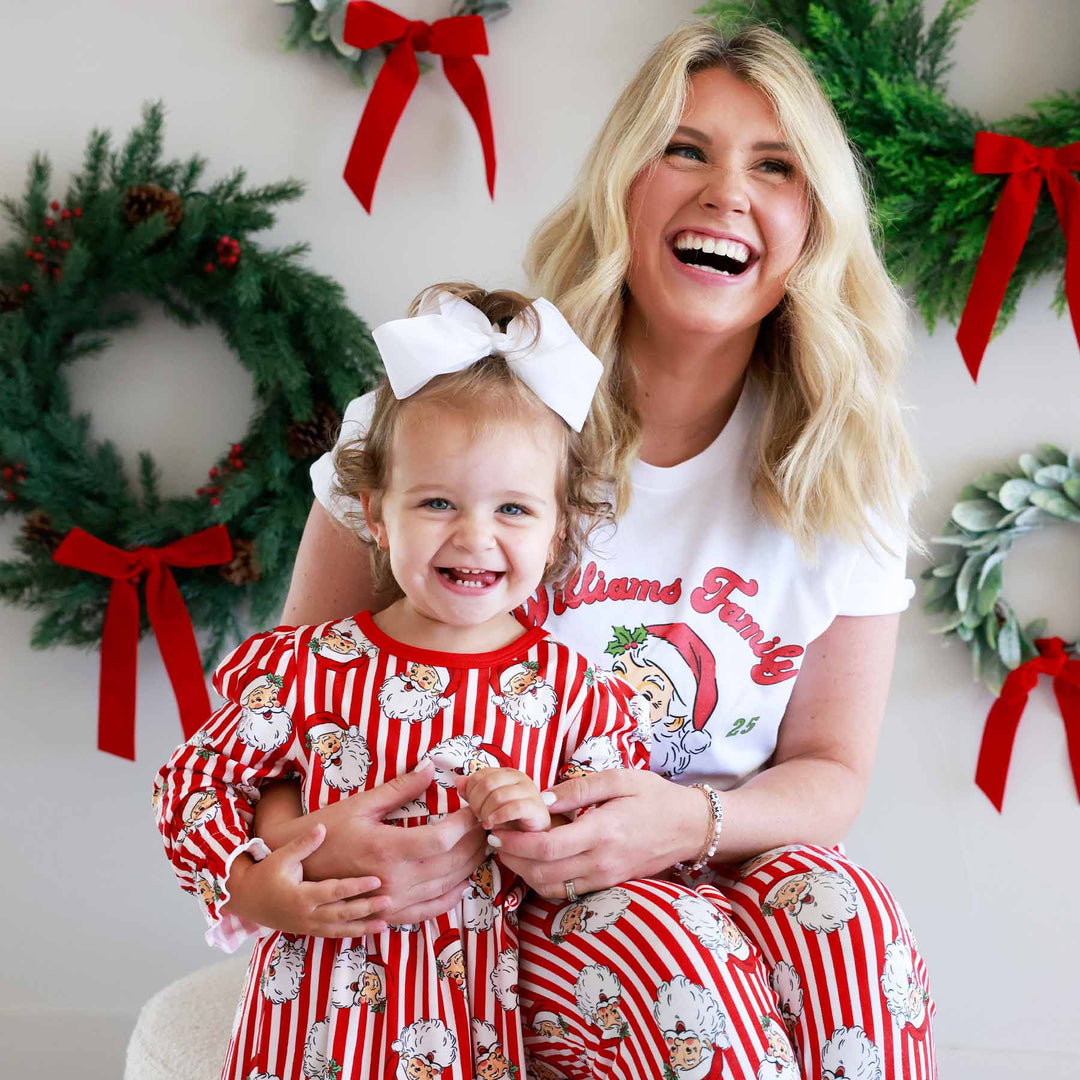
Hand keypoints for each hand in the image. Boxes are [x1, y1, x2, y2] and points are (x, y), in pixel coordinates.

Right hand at [221, 826, 390, 936]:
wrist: (245, 900)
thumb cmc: (265, 873)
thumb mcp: (282, 856)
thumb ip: (304, 844)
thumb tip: (322, 827)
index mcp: (302, 896)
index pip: (335, 891)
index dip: (356, 886)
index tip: (377, 880)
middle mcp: (306, 915)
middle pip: (341, 914)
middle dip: (366, 908)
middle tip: (389, 901)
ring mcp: (307, 926)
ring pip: (339, 929)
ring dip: (363, 926)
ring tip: (385, 923)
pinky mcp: (308, 931)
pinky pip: (333, 935)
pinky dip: (351, 933)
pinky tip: (368, 929)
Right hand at [254, 760, 488, 924]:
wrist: (297, 871)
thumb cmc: (328, 831)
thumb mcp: (362, 805)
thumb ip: (401, 788)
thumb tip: (431, 767)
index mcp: (386, 848)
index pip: (442, 840)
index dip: (466, 825)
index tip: (475, 807)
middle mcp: (393, 879)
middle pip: (451, 863)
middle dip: (475, 841)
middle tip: (487, 822)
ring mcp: (392, 901)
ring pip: (445, 886)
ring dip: (470, 866)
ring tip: (483, 845)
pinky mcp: (389, 914)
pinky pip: (429, 910)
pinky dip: (451, 898)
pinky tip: (463, 883)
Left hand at [444, 764, 551, 832]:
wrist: (533, 839)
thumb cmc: (510, 821)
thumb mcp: (487, 805)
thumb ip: (473, 793)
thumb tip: (458, 781)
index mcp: (507, 773)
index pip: (480, 775)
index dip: (470, 792)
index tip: (472, 808)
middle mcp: (520, 777)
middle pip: (487, 784)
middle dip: (477, 803)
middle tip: (478, 818)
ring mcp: (530, 791)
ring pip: (498, 795)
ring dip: (487, 813)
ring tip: (486, 824)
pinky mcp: (537, 808)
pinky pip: (513, 808)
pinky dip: (499, 817)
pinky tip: (493, 825)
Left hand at [487, 769, 704, 898]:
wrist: (690, 827)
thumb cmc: (655, 796)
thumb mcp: (619, 779)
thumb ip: (578, 790)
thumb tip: (541, 799)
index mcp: (603, 831)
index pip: (548, 847)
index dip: (515, 843)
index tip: (495, 830)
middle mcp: (602, 862)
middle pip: (542, 873)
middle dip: (511, 860)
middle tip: (494, 840)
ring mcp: (606, 878)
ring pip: (552, 888)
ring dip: (524, 873)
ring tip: (510, 850)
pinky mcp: (608, 886)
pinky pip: (567, 891)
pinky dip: (544, 880)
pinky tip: (536, 860)